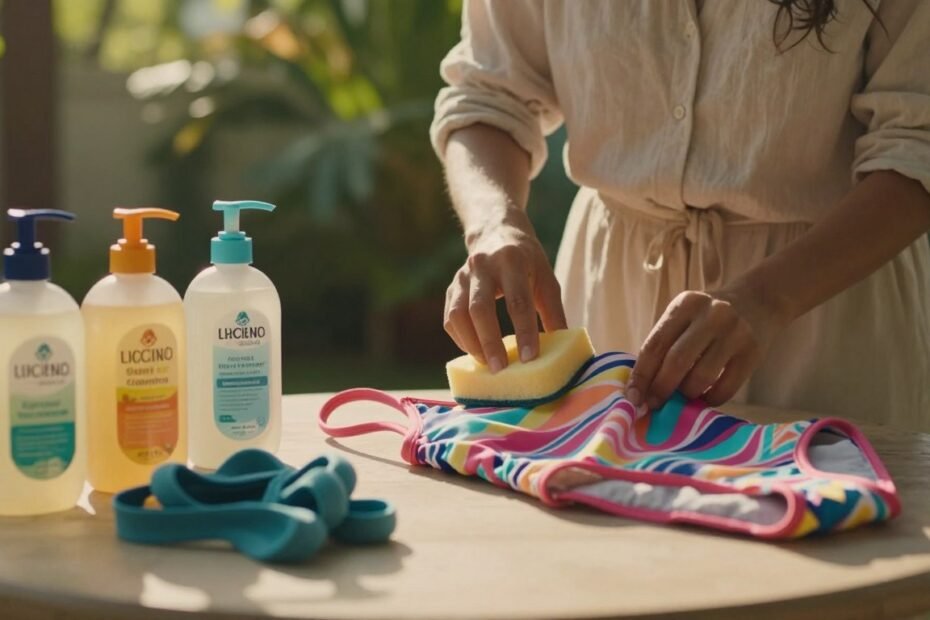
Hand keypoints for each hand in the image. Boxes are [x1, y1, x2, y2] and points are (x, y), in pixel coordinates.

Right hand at [444, 210, 566, 371]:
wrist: (495, 230)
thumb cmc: (527, 261)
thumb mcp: (546, 278)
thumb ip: (553, 312)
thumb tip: (561, 350)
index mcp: (512, 260)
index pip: (517, 301)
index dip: (524, 331)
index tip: (530, 358)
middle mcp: (482, 265)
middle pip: (480, 308)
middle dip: (489, 342)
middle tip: (500, 369)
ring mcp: (462, 276)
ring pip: (458, 315)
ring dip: (471, 344)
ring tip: (487, 365)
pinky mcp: (451, 287)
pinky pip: (450, 319)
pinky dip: (462, 339)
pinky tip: (476, 352)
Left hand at [626, 286, 785, 408]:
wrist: (759, 300)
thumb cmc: (708, 316)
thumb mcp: (685, 317)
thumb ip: (665, 344)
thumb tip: (642, 387)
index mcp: (685, 304)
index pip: (655, 344)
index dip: (641, 375)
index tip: (632, 397)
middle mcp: (711, 315)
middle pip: (677, 361)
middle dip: (661, 388)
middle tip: (654, 404)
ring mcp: (735, 332)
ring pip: (701, 376)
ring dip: (686, 394)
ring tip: (682, 399)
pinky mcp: (753, 352)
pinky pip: (726, 387)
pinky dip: (711, 399)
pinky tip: (705, 399)